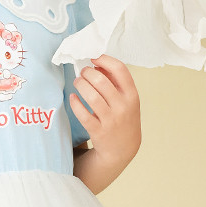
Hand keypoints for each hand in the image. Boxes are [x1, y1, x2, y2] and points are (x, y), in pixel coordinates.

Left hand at [69, 53, 140, 169]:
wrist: (123, 149)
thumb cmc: (123, 118)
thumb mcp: (127, 99)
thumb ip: (115, 81)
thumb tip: (97, 64)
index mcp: (132, 95)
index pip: (120, 69)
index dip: (104, 60)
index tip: (94, 58)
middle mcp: (123, 106)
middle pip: (101, 81)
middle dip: (87, 73)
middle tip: (82, 72)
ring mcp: (111, 120)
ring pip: (91, 96)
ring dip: (80, 84)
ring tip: (77, 82)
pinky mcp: (98, 131)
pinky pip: (83, 114)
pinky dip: (75, 103)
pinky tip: (73, 98)